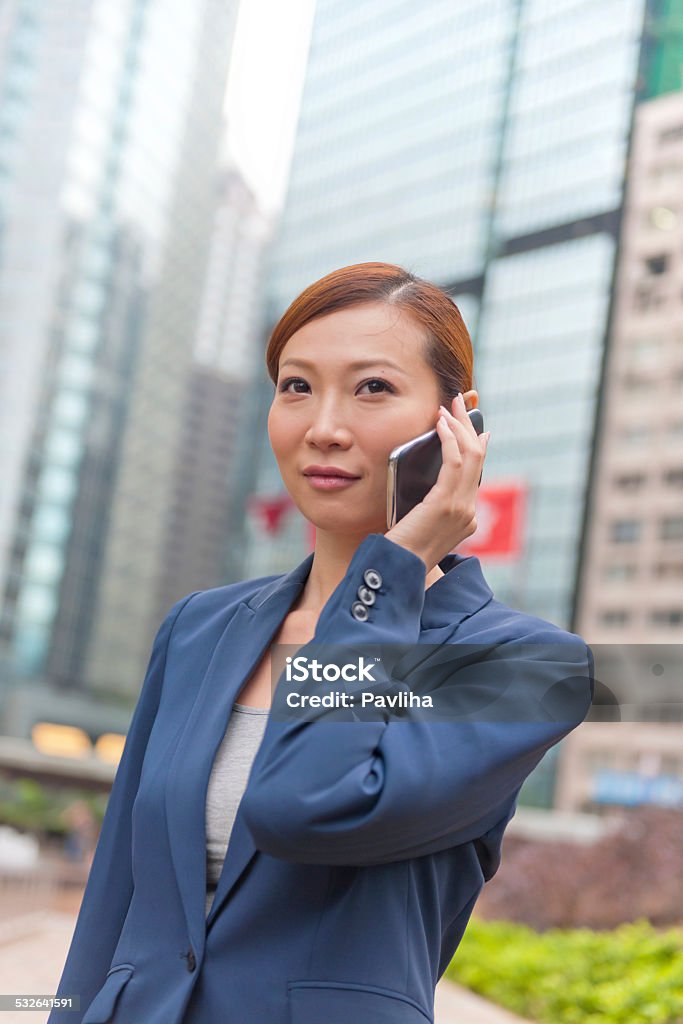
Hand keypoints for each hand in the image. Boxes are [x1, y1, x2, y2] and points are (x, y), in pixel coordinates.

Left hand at [384, 393, 489, 573]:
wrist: (395, 569)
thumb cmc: (399, 548)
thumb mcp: (418, 520)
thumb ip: (429, 501)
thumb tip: (427, 473)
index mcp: (466, 518)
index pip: (477, 473)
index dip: (477, 444)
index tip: (475, 424)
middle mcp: (469, 513)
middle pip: (478, 458)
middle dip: (468, 425)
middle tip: (459, 402)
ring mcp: (462, 509)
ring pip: (471, 455)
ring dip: (459, 425)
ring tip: (449, 406)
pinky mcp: (446, 504)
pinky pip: (455, 462)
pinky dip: (449, 439)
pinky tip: (440, 424)